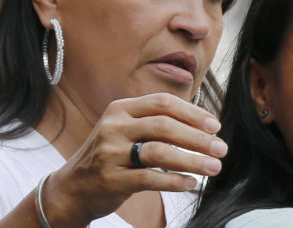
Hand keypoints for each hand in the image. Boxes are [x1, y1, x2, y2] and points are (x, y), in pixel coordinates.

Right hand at [41, 93, 225, 226]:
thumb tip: (204, 126)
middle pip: (164, 126)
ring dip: (192, 160)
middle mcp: (114, 127)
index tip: (215, 126)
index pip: (163, 103)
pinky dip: (174, 181)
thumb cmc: (110, 157)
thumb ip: (157, 123)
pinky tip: (191, 184)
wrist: (71, 189)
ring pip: (159, 152)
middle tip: (221, 148)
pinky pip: (149, 178)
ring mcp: (110, 153)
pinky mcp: (110, 179)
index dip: (192, 113)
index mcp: (121, 109)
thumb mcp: (126, 130)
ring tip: (214, 167)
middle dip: (198, 137)